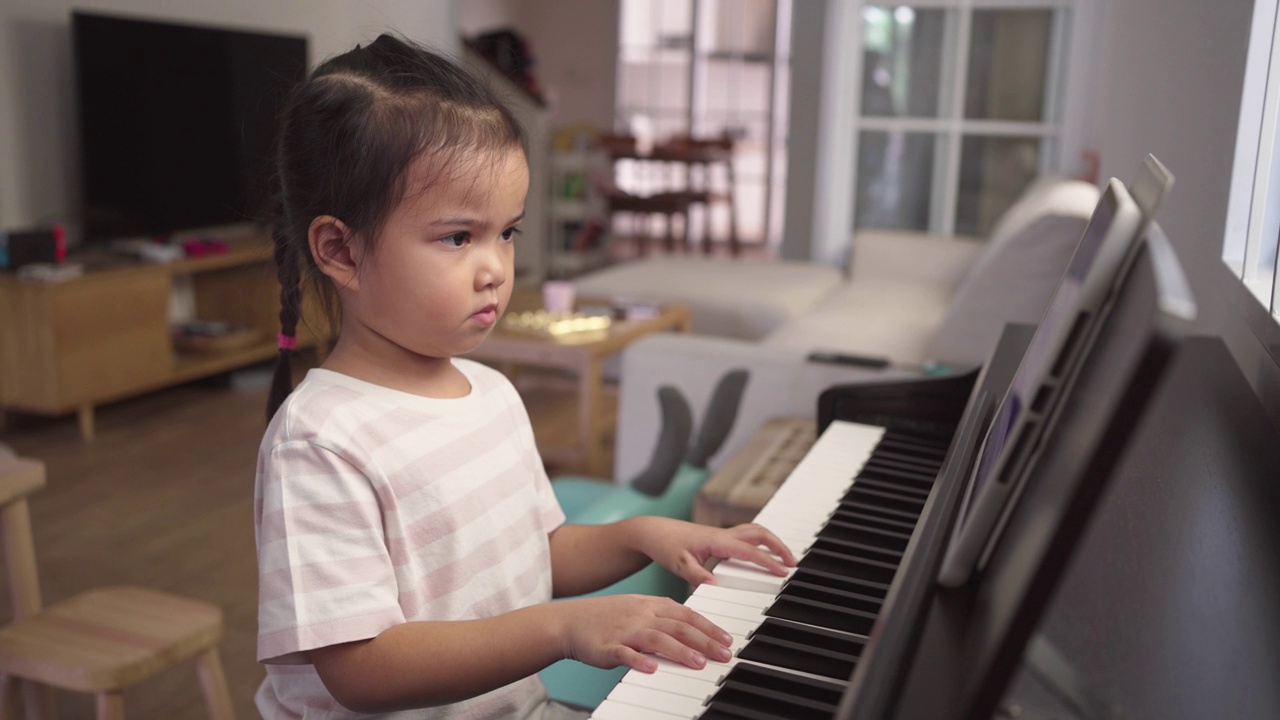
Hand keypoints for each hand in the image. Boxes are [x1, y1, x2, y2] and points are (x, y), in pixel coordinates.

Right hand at [559, 594, 733, 672]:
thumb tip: (694, 630)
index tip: (727, 640)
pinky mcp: (607, 647)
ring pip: (657, 639)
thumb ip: (665, 617)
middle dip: (704, 641)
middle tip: (724, 655)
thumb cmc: (608, 618)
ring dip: (679, 651)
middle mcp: (641, 615)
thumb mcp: (639, 609)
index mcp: (650, 605)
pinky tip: (652, 669)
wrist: (570, 621)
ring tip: (698, 663)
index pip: (686, 614)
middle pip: (678, 627)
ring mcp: (624, 630)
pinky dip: (639, 661)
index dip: (709, 627)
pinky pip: (625, 654)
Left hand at [636, 518, 797, 586]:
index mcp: (716, 540)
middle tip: (793, 563)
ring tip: (785, 559)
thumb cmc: (666, 546)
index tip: (783, 572)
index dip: (767, 561)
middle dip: (779, 546)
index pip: (749, 550)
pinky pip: (747, 537)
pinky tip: (763, 556)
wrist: (654, 532)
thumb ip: (696, 575)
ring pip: (755, 532)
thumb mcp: (678, 564)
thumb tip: (714, 585)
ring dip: (772, 542)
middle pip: (759, 534)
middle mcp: (723, 534)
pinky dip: (760, 543)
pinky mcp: (720, 538)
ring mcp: (722, 535)